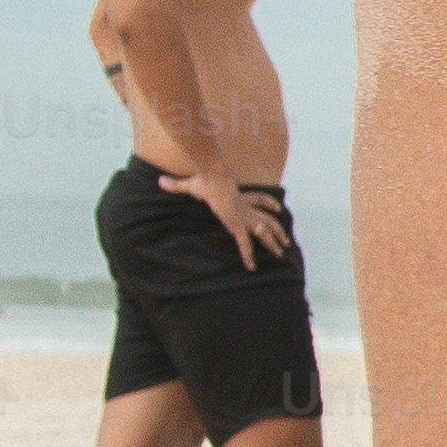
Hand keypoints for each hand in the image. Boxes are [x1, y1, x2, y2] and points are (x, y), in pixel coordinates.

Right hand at [159, 169, 294, 267]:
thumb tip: (160, 181)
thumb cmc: (204, 178)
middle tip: (286, 241)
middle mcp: (246, 208)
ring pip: (264, 232)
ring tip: (281, 255)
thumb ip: (177, 185)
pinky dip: (248, 256)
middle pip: (268, 219)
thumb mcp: (190, 183)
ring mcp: (244, 218)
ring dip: (273, 243)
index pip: (259, 200)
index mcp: (240, 197)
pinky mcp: (238, 226)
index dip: (269, 204)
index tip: (278, 208)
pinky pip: (245, 245)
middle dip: (278, 231)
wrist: (213, 179)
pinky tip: (251, 267)